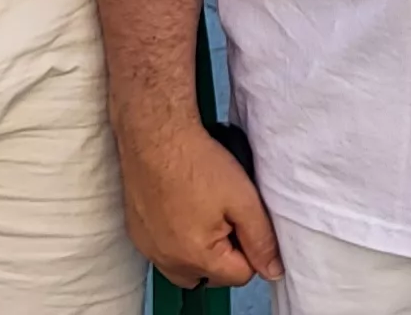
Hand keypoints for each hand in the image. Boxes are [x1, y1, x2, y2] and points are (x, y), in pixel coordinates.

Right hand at [118, 120, 280, 289]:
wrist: (155, 134)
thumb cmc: (197, 162)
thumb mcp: (243, 199)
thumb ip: (262, 240)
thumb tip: (273, 271)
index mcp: (197, 257)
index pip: (240, 275)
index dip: (250, 249)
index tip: (243, 220)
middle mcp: (168, 261)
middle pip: (212, 276)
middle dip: (225, 253)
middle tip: (225, 215)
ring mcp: (149, 248)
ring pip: (186, 267)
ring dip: (200, 250)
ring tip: (205, 213)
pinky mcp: (137, 234)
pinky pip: (165, 251)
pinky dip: (177, 239)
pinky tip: (182, 208)